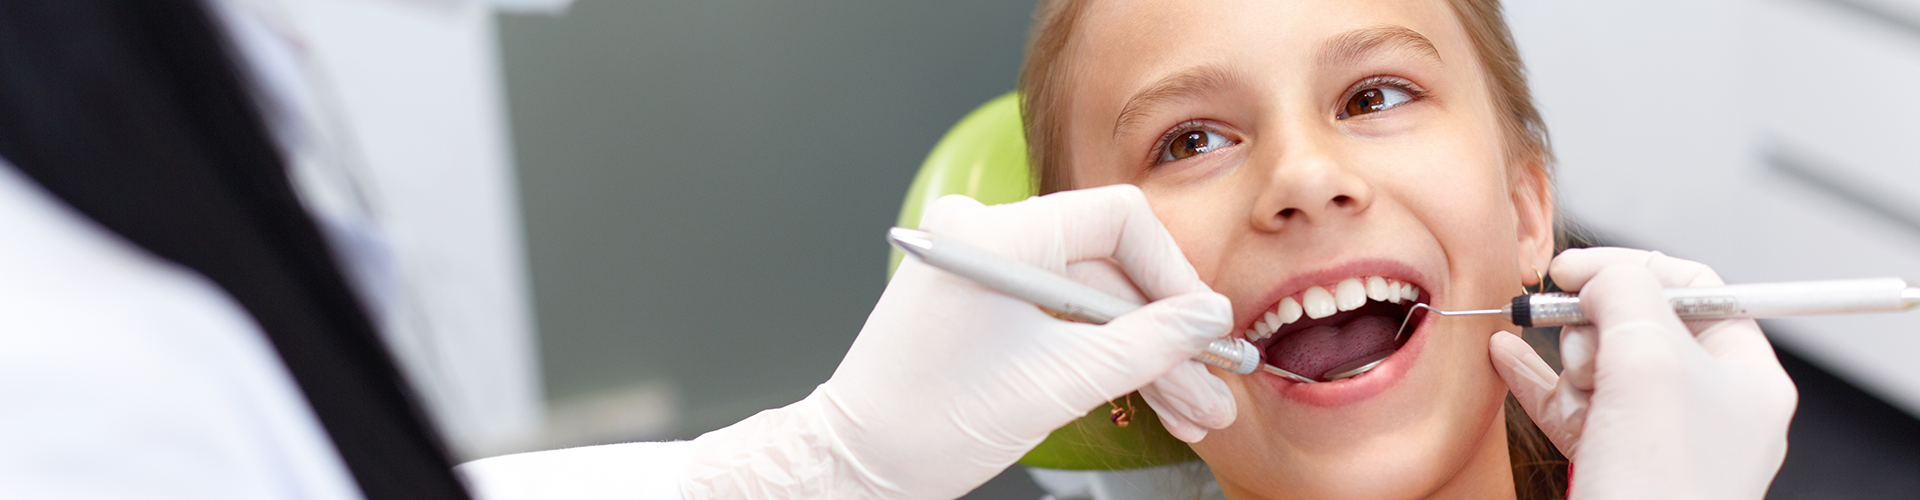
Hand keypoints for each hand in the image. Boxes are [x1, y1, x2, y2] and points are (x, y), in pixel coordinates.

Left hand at [681, 185, 1235, 499]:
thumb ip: (1146, 345)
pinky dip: (1101, 357)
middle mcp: (988, 235)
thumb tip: (1205, 320)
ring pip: (1091, 302)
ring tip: (1192, 409)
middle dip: (1164, 334)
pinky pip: (1059, 318)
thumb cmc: (927, 421)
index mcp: (998, 232)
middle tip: (1212, 381)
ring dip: (1143, 357)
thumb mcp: (1058, 383)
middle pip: (1110, 268)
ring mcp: (985, 269)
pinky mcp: (984, 304)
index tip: (1202, 325)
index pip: (1118, 219)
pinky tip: (1151, 394)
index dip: (1172, 273)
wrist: (858, 463)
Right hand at [1488, 248, 1796, 499]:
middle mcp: (1707, 403)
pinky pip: (1570, 404)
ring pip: (1600, 364)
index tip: (1575, 269)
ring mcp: (1658, 435)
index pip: (1696, 288)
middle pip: (1641, 324)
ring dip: (1568, 360)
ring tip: (1567, 381)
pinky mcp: (1612, 460)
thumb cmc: (1664, 482)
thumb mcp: (1650, 356)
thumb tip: (1596, 274)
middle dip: (1596, 325)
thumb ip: (1625, 293)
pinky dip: (1536, 379)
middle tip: (1577, 338)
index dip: (1633, 268)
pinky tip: (1505, 356)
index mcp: (1745, 374)